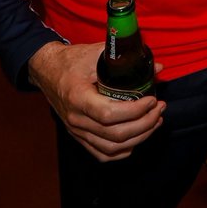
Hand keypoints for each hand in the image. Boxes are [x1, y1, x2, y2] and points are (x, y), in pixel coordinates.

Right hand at [27, 41, 164, 161]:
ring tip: (155, 121)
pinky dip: (123, 151)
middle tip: (159, 109)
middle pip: (115, 134)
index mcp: (78, 97)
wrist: (46, 70)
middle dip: (145, 124)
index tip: (152, 100)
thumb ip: (127, 59)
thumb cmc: (71, 60)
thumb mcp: (96, 53)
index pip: (109, 114)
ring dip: (139, 137)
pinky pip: (102, 154)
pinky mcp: (78, 136)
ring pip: (112, 148)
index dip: (135, 111)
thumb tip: (158, 68)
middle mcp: (76, 119)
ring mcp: (76, 131)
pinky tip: (137, 138)